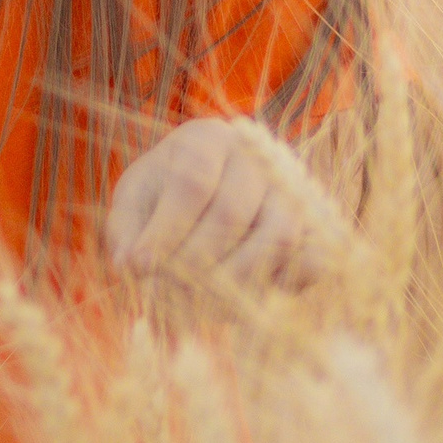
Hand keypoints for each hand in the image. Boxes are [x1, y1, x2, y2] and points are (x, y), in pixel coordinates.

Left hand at [103, 117, 334, 291]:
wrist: (212, 189)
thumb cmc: (165, 193)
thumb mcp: (135, 200)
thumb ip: (127, 229)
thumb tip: (129, 266)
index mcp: (207, 139)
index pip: (192, 182)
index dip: (166, 231)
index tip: (139, 268)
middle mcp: (257, 156)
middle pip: (232, 213)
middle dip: (195, 264)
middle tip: (166, 297)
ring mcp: (292, 189)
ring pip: (278, 235)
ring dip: (237, 280)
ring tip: (201, 304)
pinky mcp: (315, 225)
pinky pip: (314, 255)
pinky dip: (288, 281)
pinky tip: (252, 297)